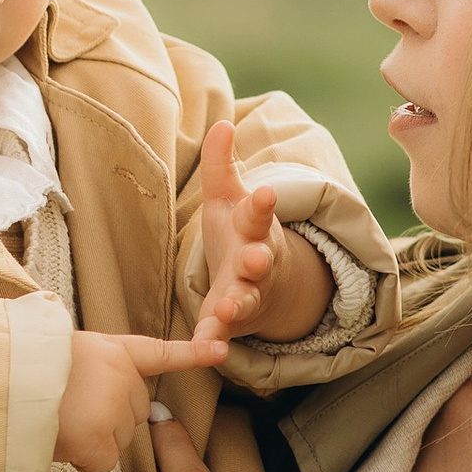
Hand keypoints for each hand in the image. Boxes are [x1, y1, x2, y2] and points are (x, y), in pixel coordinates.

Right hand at [56, 326, 221, 471]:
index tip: (220, 351)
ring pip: (117, 440)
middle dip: (105, 418)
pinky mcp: (102, 438)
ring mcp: (115, 408)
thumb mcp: (62, 355)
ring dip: (90, 439)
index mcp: (112, 350)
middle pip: (133, 413)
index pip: (158, 353)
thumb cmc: (20, 370)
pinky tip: (61, 439)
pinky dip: (82, 459)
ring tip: (57, 418)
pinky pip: (102, 462)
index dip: (191, 353)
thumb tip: (94, 407)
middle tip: (66, 407)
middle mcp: (123, 377)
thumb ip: (93, 373)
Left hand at [193, 116, 328, 347]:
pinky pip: (220, 333)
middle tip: (255, 260)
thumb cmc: (238, 231)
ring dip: (237, 305)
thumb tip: (222, 122)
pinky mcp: (229, 321)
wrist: (259, 282)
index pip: (258, 212)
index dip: (263, 204)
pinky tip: (203, 348)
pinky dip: (212, 341)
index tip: (267, 194)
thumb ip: (220, 164)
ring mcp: (246, 293)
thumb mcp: (227, 196)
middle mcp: (255, 261)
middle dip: (257, 261)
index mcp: (253, 227)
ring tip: (227, 310)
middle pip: (259, 260)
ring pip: (245, 300)